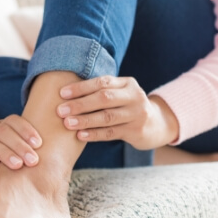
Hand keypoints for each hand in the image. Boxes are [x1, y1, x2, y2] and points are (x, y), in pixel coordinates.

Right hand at [0, 113, 41, 170]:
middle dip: (20, 146)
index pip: (14, 121)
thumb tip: (48, 152)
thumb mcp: (2, 135)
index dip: (27, 130)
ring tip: (18, 165)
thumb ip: (19, 140)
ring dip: (5, 154)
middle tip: (34, 160)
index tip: (39, 143)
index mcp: (0, 124)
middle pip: (4, 133)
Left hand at [57, 76, 178, 149]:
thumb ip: (102, 91)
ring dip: (85, 120)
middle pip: (104, 98)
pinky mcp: (136, 131)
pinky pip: (111, 133)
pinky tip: (80, 135)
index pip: (102, 82)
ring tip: (67, 123)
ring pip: (107, 117)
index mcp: (127, 83)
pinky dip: (94, 134)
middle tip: (61, 110)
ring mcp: (137, 114)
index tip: (62, 93)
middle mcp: (134, 96)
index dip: (81, 87)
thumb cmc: (128, 106)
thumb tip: (67, 94)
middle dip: (80, 104)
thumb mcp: (120, 94)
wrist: (157, 123)